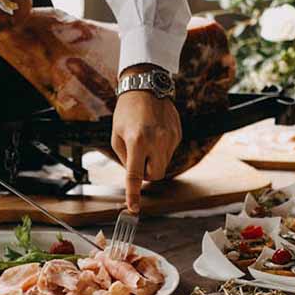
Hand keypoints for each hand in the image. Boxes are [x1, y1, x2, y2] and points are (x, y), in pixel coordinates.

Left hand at [110, 66, 181, 212]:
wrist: (147, 86)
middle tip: (137, 159)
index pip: (134, 176)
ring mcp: (170, 138)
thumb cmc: (126, 111)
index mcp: (137, 141)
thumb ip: (124, 158)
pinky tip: (155, 134)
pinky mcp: (178, 135)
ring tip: (145, 142)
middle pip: (154, 176)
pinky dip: (160, 150)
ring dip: (153, 161)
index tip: (134, 209)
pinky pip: (169, 153)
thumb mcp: (116, 135)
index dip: (133, 195)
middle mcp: (156, 141)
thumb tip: (135, 175)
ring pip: (163, 166)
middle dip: (145, 174)